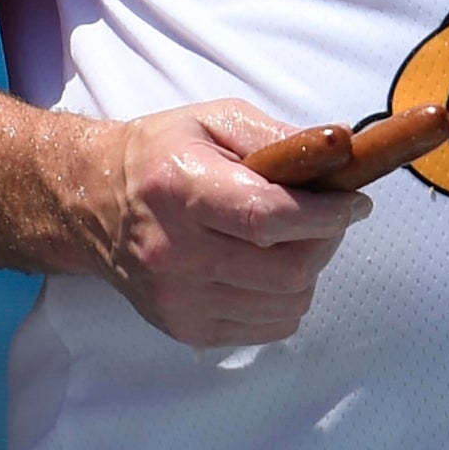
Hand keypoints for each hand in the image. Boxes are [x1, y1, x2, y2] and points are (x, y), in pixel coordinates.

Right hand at [80, 101, 372, 347]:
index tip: (355, 203)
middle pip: (288, 269)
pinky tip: (266, 268)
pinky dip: (285, 298)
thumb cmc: (161, 155)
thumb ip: (277, 136)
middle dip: (326, 241)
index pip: (268, 216)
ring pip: (288, 303)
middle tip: (328, 217)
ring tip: (291, 240)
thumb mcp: (213, 120)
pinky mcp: (186, 329)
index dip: (325, 214)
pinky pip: (271, 326)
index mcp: (180, 189)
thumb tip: (343, 152)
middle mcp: (174, 251)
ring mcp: (179, 298)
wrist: (93, 204)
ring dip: (308, 270)